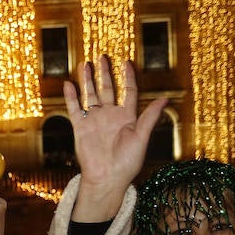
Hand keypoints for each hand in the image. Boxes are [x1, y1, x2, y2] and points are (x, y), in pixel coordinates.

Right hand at [61, 56, 168, 221]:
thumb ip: (150, 117)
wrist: (107, 178)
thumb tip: (165, 98)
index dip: (128, 76)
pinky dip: (71, 97)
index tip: (126, 62)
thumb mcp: (142, 137)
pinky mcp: (81, 128)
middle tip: (102, 57)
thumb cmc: (127, 162)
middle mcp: (110, 115)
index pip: (128, 91)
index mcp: (127, 116)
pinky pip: (75, 109)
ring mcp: (95, 120)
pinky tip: (68, 84)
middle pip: (108, 88)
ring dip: (88, 80)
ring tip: (85, 64)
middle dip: (105, 73)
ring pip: (91, 95)